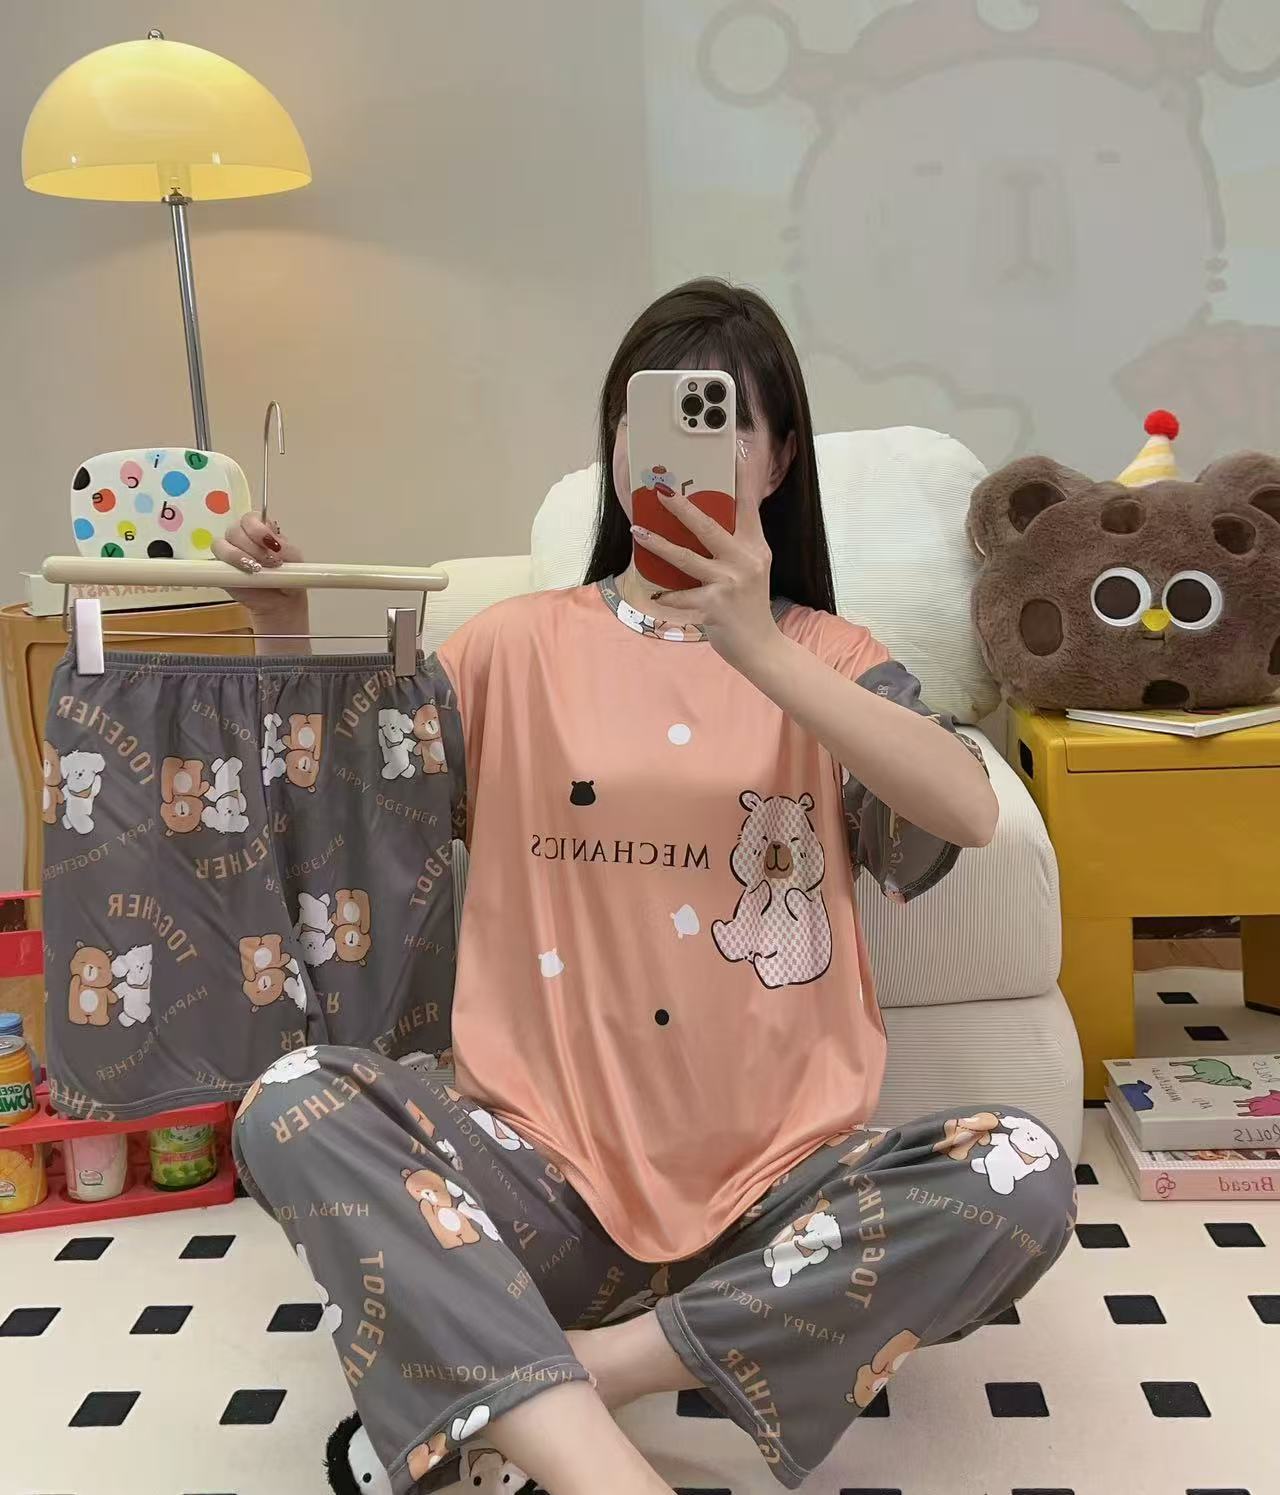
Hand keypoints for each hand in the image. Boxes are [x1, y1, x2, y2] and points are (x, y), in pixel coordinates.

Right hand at [213, 514, 302, 613]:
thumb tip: (273, 544)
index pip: (250, 518)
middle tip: (268, 562)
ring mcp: (228, 554)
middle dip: (251, 546)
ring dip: (237, 556)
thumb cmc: (287, 576)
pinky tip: (242, 576)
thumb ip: (286, 550)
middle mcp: (241, 538)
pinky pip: (213, 565)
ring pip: (220, 545)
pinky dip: (227, 568)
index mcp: (259, 531)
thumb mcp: (294, 561)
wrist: (282, 602)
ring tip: (256, 570)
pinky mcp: (219, 571)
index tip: (269, 543)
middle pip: (234, 530)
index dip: (257, 528)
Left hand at [631, 492, 779, 672]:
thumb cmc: (748, 604)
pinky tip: (654, 594)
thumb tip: (702, 521)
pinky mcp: (716, 606)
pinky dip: (667, 596)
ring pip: (688, 559)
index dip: (740, 480)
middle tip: (660, 491)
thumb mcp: (751, 568)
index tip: (731, 456)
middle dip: (682, 507)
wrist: (761, 647)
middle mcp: (746, 560)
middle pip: (709, 527)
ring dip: (659, 544)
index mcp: (755, 546)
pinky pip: (682, 596)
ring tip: (638, 532)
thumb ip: (734, 545)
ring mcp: (731, 583)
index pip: (747, 506)